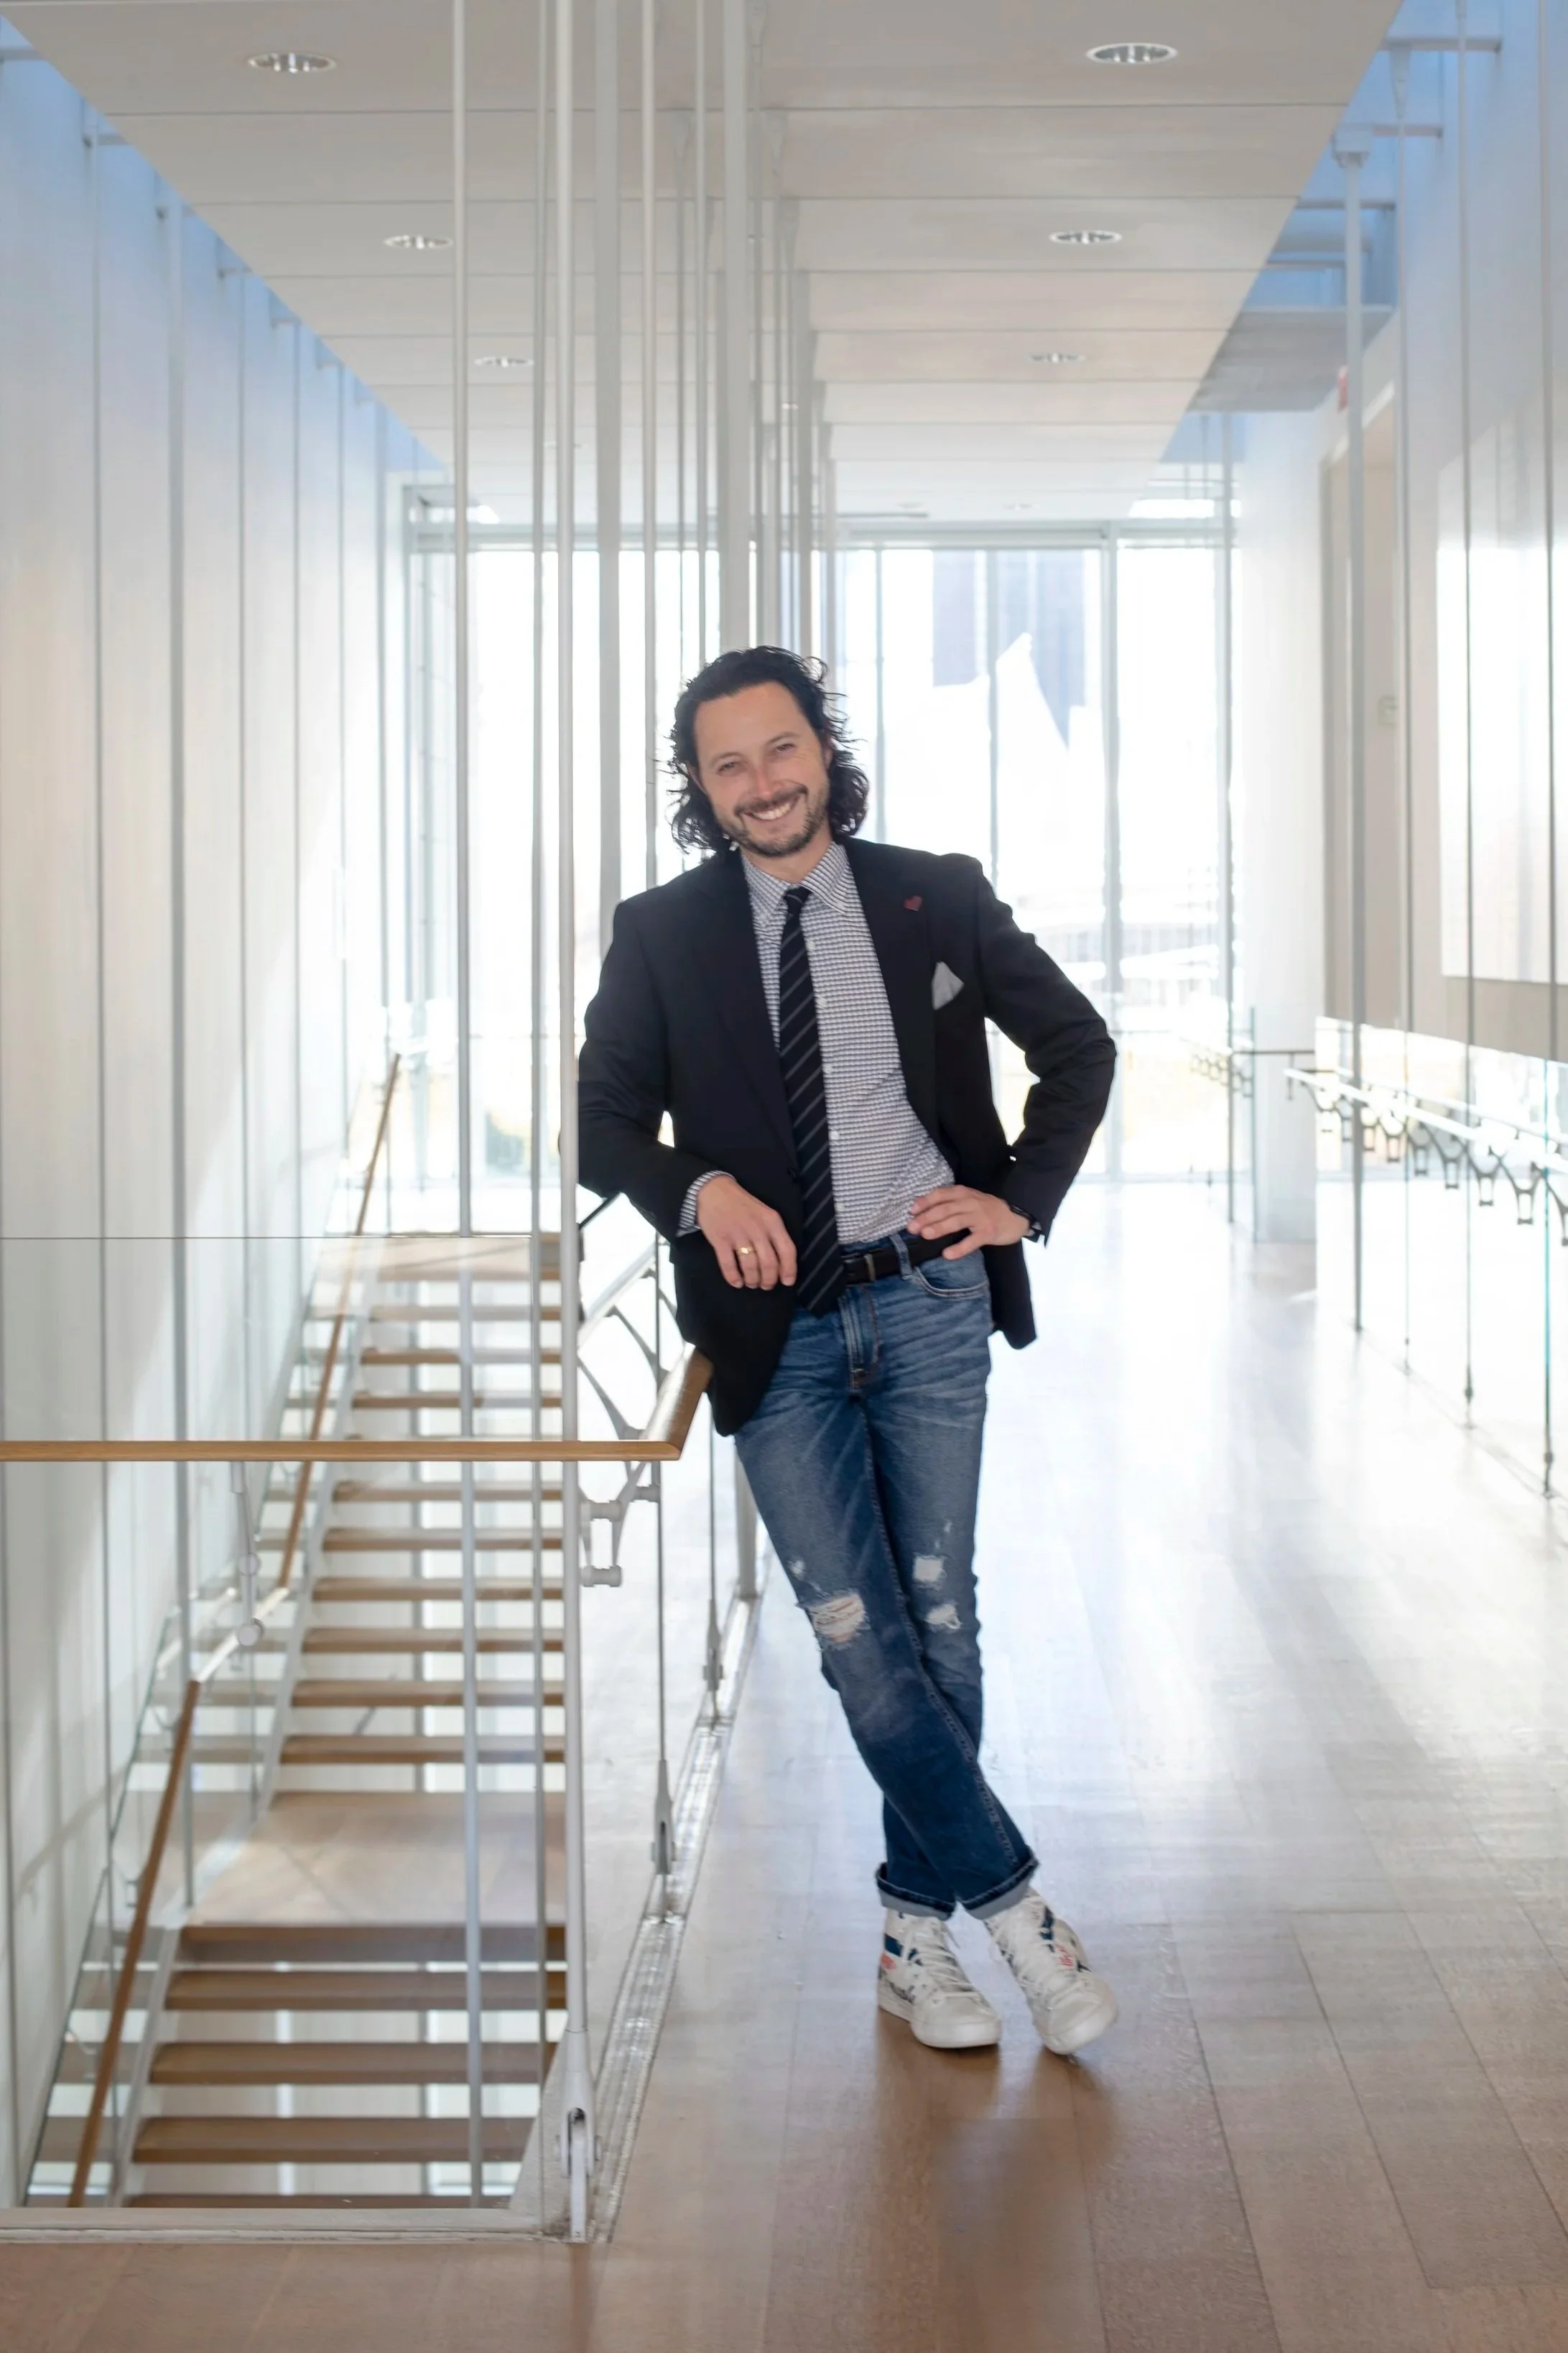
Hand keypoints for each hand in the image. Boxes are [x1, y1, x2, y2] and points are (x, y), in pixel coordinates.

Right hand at [696, 1176, 798, 1290]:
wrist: (715, 1191)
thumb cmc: (743, 1206)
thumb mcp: (766, 1214)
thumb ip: (774, 1235)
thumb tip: (781, 1264)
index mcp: (772, 1222)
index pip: (787, 1250)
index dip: (789, 1270)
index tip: (787, 1282)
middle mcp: (757, 1229)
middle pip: (769, 1263)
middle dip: (768, 1280)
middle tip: (765, 1285)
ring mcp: (738, 1234)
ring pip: (750, 1267)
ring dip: (752, 1280)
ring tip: (751, 1283)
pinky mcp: (720, 1239)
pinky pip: (728, 1265)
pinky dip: (733, 1278)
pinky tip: (736, 1282)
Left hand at [908, 1185, 1028, 1259]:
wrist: (1015, 1216)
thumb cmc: (986, 1209)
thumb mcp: (968, 1199)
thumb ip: (948, 1202)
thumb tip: (920, 1207)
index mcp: (963, 1193)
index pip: (940, 1195)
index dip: (925, 1202)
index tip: (911, 1211)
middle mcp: (970, 1203)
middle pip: (944, 1209)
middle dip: (926, 1218)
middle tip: (911, 1228)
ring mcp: (980, 1218)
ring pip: (956, 1221)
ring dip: (939, 1228)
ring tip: (925, 1235)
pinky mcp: (988, 1232)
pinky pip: (971, 1241)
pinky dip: (959, 1248)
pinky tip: (947, 1254)